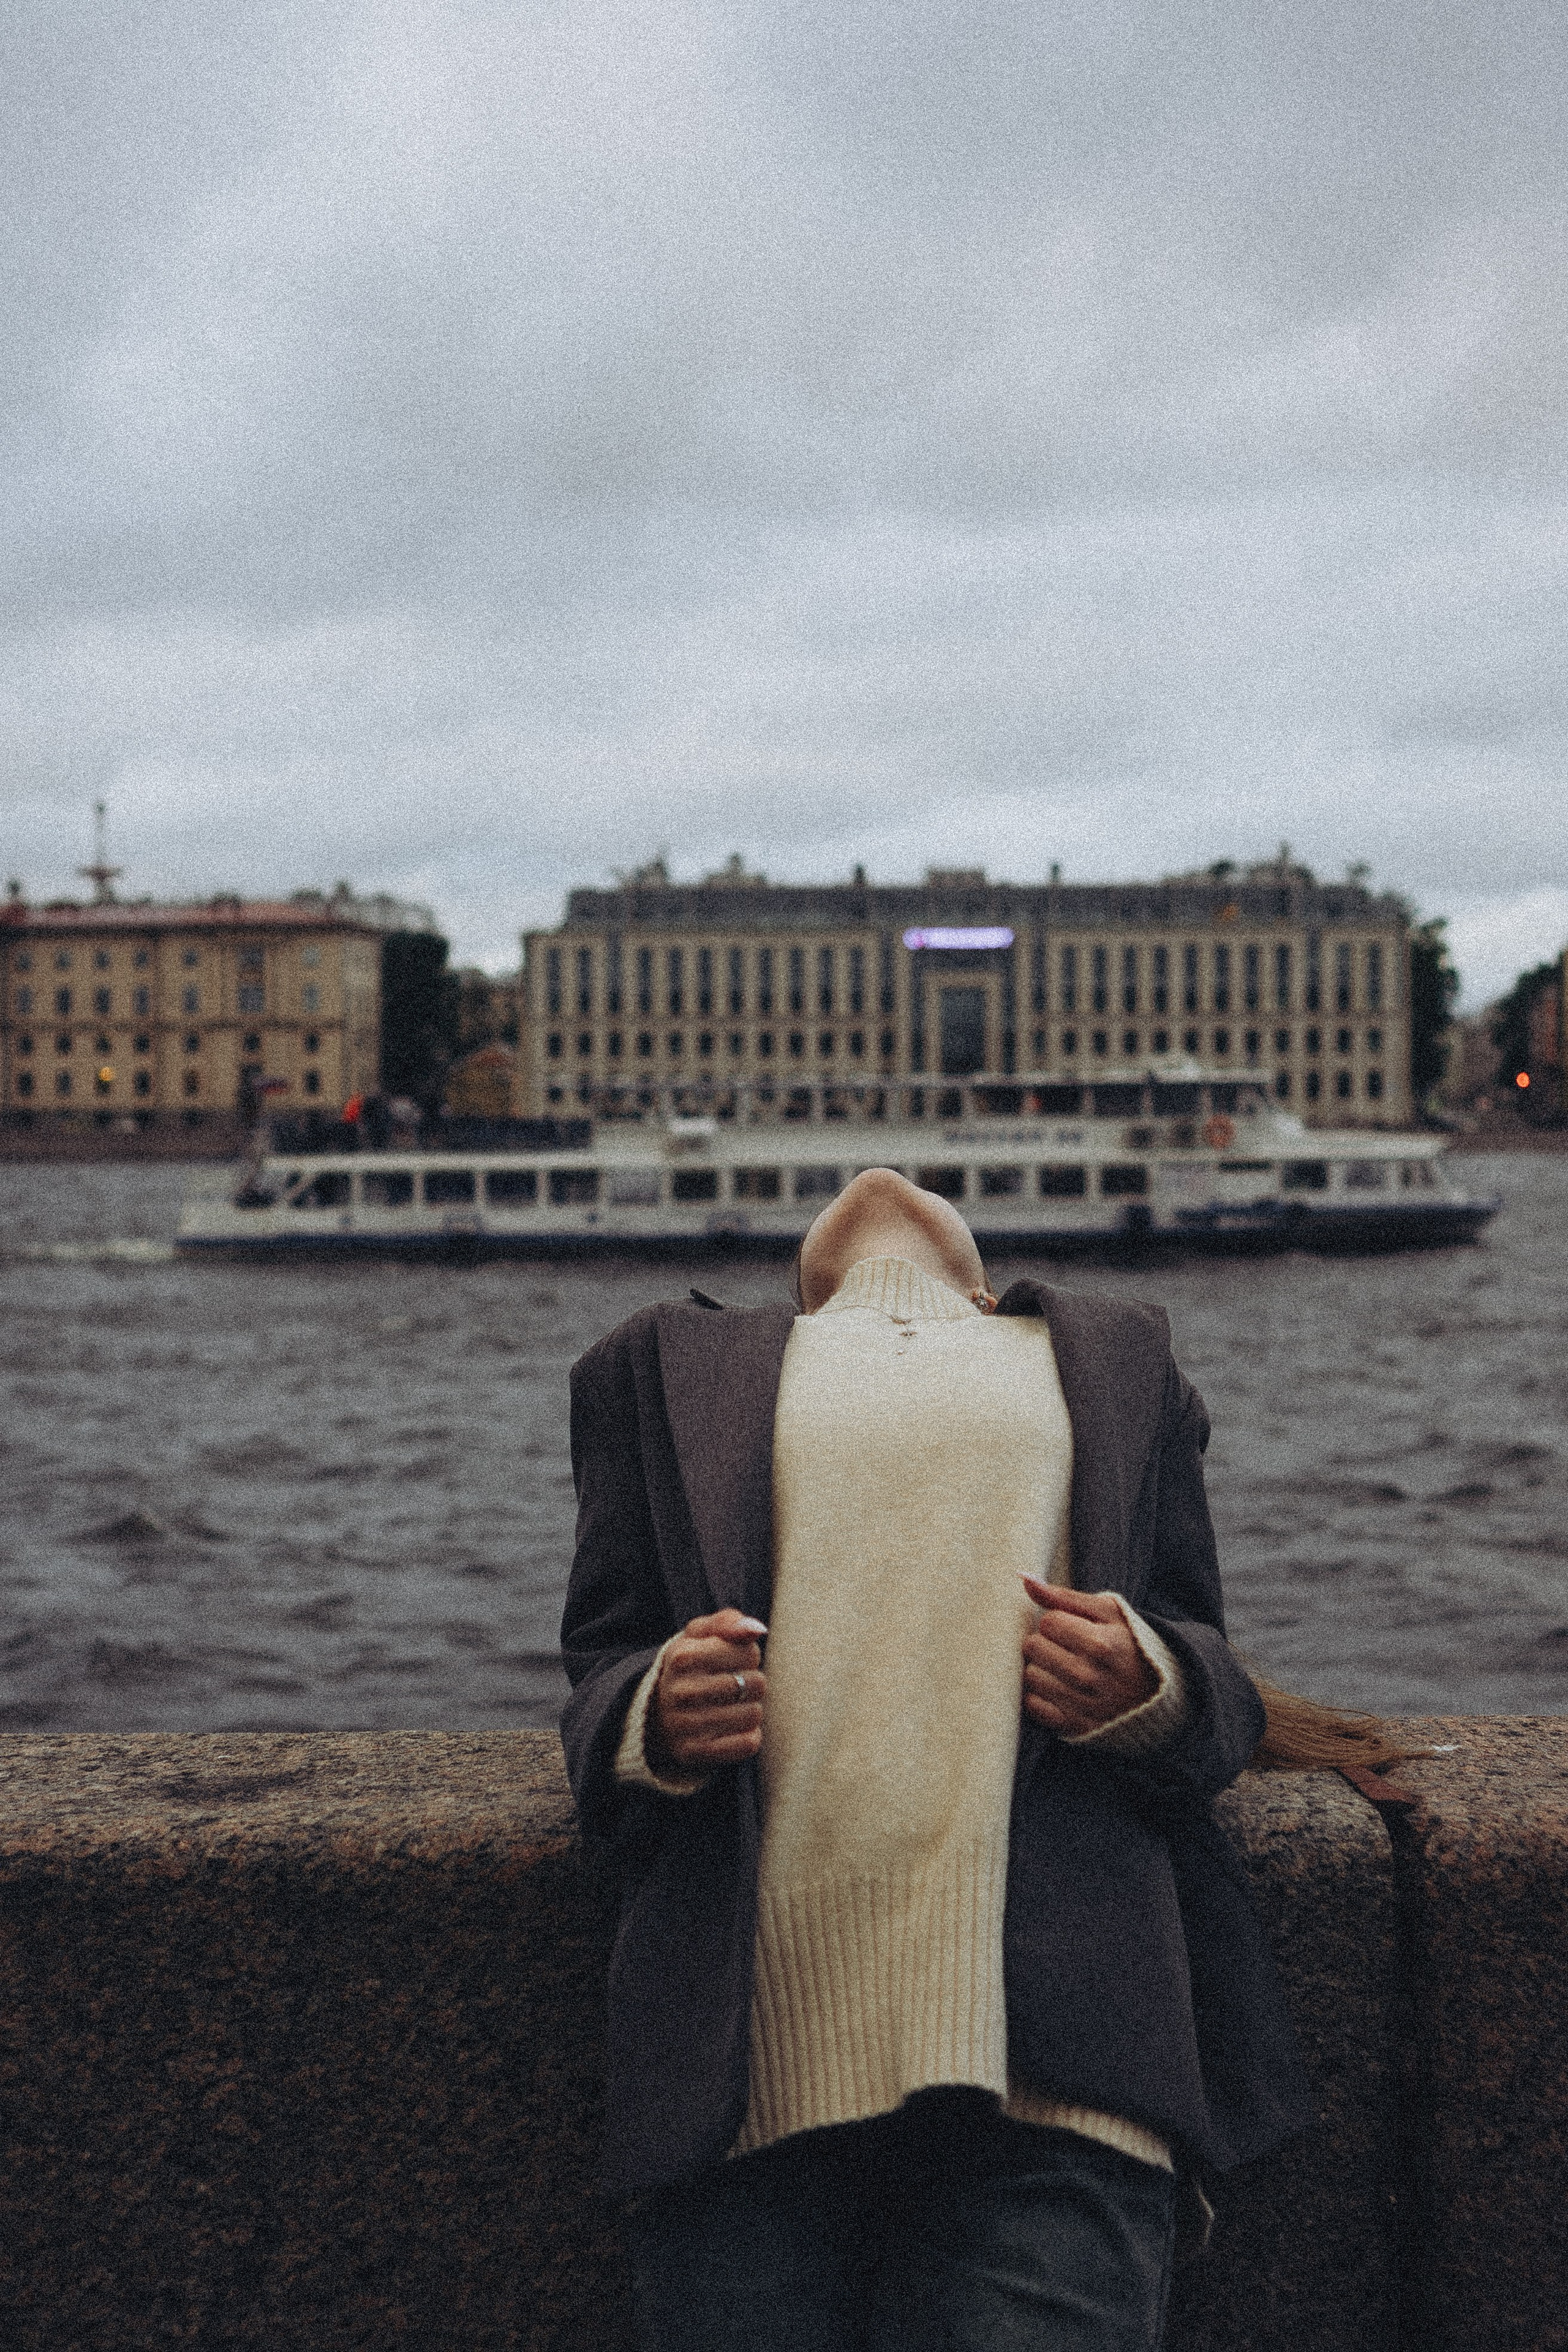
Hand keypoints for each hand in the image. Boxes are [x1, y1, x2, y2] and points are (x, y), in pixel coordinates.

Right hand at [648, 1609, 767, 1771]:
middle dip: (750, 1683)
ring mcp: (685, 1725)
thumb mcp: (699, 1635)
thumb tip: (757, 1630)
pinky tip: (731, 1729)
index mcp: (682, 1657)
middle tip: (730, 1686)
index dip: (747, 1657)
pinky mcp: (694, 1752)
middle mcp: (681, 1691)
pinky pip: (747, 1744)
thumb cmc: (688, 1666)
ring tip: (729, 1707)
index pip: (749, 1653)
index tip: (730, 1662)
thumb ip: (728, 1622)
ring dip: (749, 1710)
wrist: (654, 1713)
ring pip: (754, 1714)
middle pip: (756, 1684)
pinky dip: (748, 1736)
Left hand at [1020, 1579, 1156, 1736]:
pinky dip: (1039, 1696)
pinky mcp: (1073, 1727)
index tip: (1074, 1628)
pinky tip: (1058, 1688)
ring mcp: (1081, 1705)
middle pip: (1033, 1647)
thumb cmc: (1130, 1645)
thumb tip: (1023, 1578)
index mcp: (1101, 1644)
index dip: (1057, 1621)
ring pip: (1030, 1676)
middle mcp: (1089, 1677)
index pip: (1048, 1621)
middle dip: (1045, 1643)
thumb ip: (1064, 1595)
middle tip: (1066, 1648)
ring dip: (1041, 1669)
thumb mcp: (1108, 1612)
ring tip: (1063, 1668)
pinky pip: (1033, 1706)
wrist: (1158, 1695)